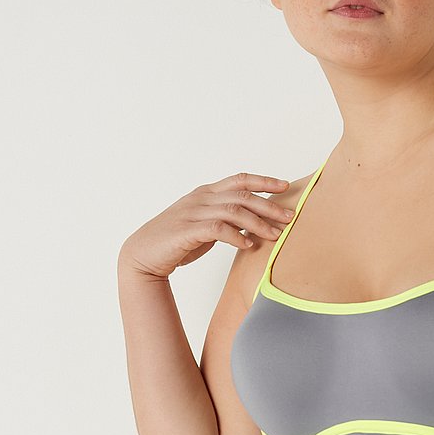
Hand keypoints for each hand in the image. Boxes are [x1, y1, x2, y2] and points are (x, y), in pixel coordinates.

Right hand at [118, 172, 293, 279]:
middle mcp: (201, 198)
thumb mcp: (205, 226)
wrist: (144, 254)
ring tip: (275, 235)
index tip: (286, 186)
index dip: (264, 181)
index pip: (240, 180)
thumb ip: (225, 221)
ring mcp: (193, 212)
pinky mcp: (188, 230)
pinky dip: (237, 236)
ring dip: (258, 223)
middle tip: (290, 217)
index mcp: (206, 193)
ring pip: (234, 211)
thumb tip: (252, 227)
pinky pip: (218, 229)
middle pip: (242, 195)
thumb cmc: (177, 242)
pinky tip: (249, 245)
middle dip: (269, 205)